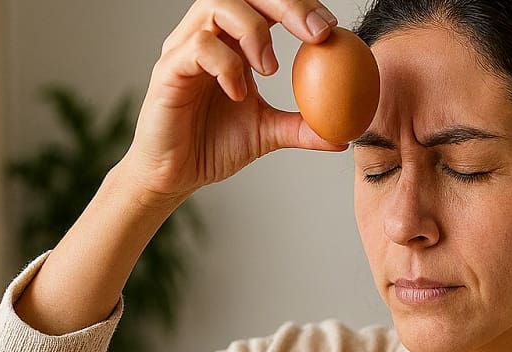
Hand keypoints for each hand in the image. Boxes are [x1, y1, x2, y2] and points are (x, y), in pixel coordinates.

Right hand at [121, 0, 348, 207]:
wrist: (175, 175)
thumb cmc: (213, 145)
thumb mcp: (268, 133)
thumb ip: (302, 127)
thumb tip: (343, 135)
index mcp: (234, 41)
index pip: (267, 3)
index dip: (299, 5)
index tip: (330, 29)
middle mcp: (208, 34)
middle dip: (286, 4)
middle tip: (317, 33)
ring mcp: (186, 48)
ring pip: (217, 4)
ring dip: (254, 31)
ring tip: (271, 69)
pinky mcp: (169, 69)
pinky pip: (198, 47)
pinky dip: (226, 64)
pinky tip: (239, 93)